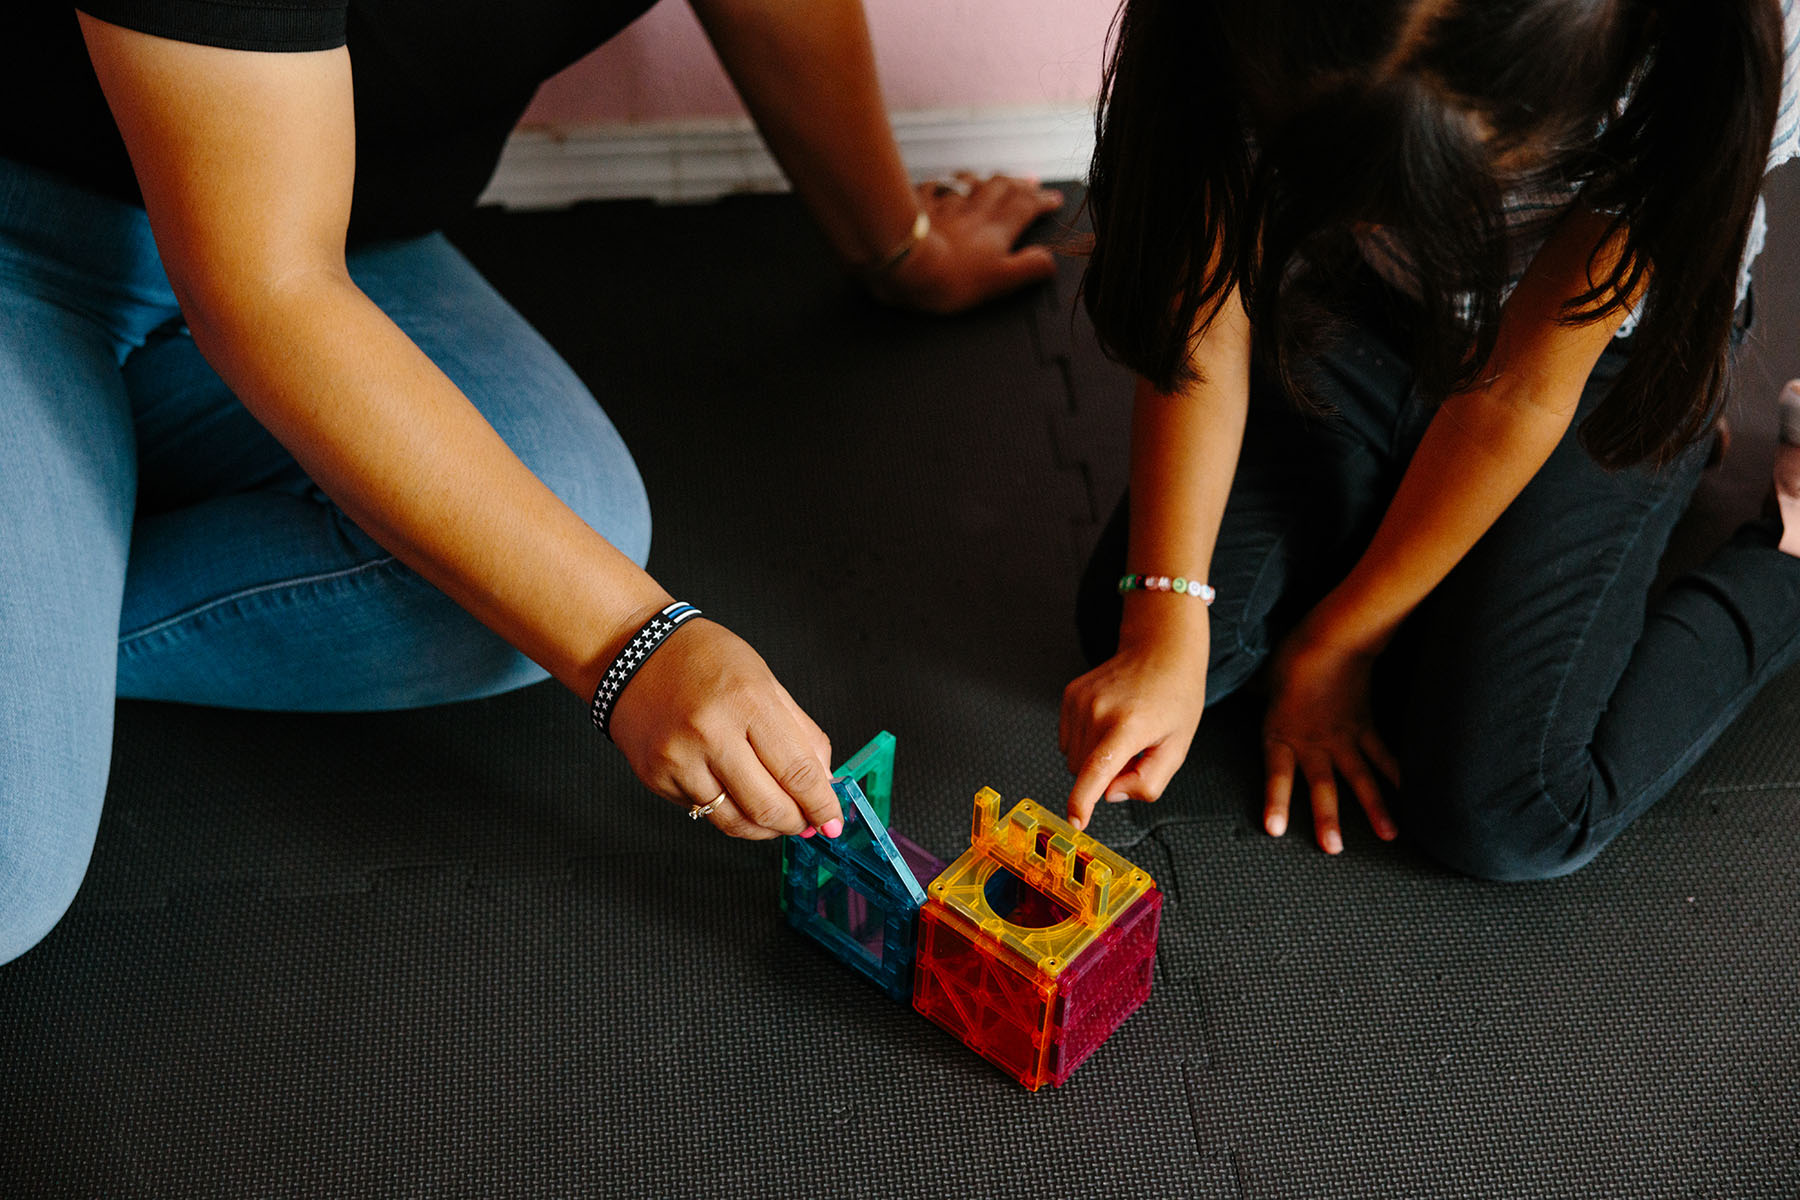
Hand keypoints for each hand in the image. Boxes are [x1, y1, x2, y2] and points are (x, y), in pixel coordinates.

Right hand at [606, 618, 840, 839]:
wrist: (634, 653)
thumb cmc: (702, 660)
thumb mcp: (765, 681)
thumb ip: (801, 734)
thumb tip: (825, 782)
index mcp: (747, 701)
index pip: (798, 771)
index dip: (821, 804)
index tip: (832, 819)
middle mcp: (711, 733)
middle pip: (768, 807)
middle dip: (796, 824)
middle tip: (806, 822)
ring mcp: (679, 759)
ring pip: (735, 822)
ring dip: (764, 828)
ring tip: (775, 817)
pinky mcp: (657, 778)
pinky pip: (703, 812)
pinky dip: (727, 811)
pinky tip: (733, 792)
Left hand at [873, 173, 1062, 312]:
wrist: (905, 262)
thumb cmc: (951, 278)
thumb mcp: (999, 281)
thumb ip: (1028, 268)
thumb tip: (1049, 260)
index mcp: (997, 229)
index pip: (1025, 207)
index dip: (1041, 201)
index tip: (1054, 199)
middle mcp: (974, 211)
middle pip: (1001, 187)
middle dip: (1019, 183)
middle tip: (1030, 182)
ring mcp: (945, 205)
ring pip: (970, 183)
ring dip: (985, 178)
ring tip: (993, 178)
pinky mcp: (919, 206)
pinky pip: (933, 187)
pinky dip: (942, 184)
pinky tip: (942, 184)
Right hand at [1059, 624, 1207, 831]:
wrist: (1161, 651)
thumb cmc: (1175, 698)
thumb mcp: (1177, 748)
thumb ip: (1148, 781)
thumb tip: (1110, 793)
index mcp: (1129, 726)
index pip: (1097, 770)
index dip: (1083, 800)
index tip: (1075, 820)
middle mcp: (1098, 711)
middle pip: (1083, 771)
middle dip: (1103, 774)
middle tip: (1134, 753)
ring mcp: (1080, 700)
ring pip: (1073, 757)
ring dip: (1093, 757)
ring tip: (1122, 733)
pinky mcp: (1070, 695)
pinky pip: (1068, 739)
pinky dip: (1085, 741)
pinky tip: (1107, 723)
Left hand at [1261, 621, 1399, 854]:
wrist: (1331, 638)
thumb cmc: (1291, 658)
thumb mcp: (1265, 682)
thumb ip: (1260, 699)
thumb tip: (1250, 695)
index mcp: (1282, 733)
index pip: (1277, 774)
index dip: (1277, 801)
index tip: (1276, 829)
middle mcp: (1313, 742)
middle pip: (1321, 786)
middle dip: (1327, 818)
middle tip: (1332, 849)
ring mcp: (1343, 737)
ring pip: (1359, 778)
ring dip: (1375, 808)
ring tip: (1388, 836)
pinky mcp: (1365, 727)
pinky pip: (1383, 755)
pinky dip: (1398, 774)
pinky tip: (1412, 796)